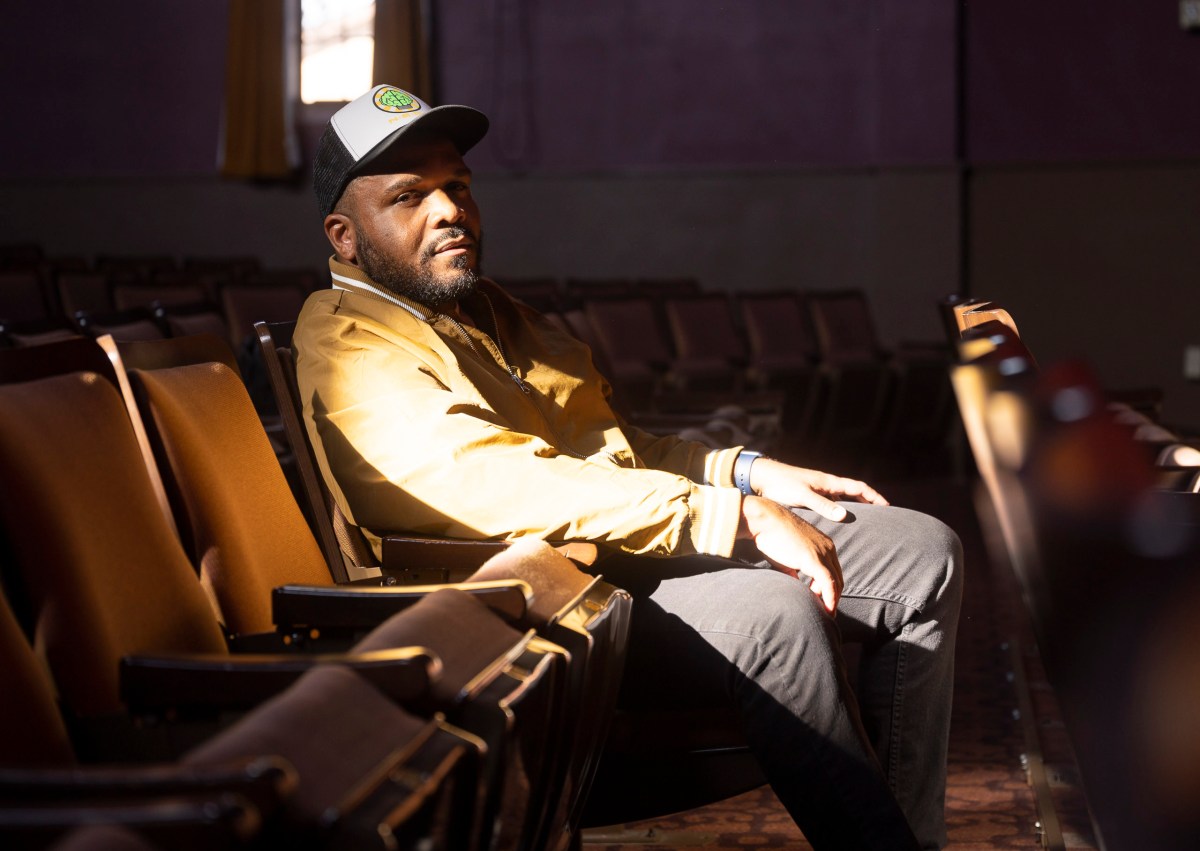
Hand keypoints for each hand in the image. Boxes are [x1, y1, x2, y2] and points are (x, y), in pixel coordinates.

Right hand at [738, 495, 842, 612]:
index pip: (833, 571)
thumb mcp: (787, 554)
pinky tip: (826, 610)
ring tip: (824, 613)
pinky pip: (828, 584)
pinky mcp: (814, 559)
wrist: (763, 519)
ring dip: (832, 600)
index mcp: (824, 544)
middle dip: (833, 596)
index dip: (829, 588)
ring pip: (836, 582)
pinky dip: (829, 599)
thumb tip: (795, 583)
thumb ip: (794, 569)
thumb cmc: (771, 535)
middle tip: (825, 611)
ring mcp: (822, 553)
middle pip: (838, 578)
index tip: (821, 601)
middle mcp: (828, 547)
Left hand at [748, 458, 887, 521]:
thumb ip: (823, 505)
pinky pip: (830, 504)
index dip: (874, 497)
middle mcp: (826, 485)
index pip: (859, 487)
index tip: (888, 506)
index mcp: (829, 482)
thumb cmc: (782, 484)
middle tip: (881, 517)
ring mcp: (818, 490)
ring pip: (842, 499)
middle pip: (854, 493)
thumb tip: (845, 515)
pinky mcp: (809, 496)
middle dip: (868, 503)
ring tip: (864, 523)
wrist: (762, 478)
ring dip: (854, 509)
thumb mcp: (803, 495)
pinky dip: (838, 512)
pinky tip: (837, 524)